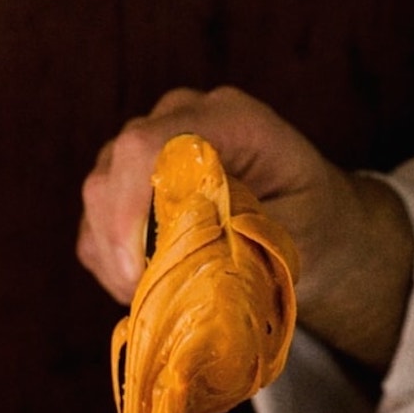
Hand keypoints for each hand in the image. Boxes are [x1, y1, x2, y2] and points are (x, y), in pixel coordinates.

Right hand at [78, 85, 413, 371]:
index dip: (128, 205)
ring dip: (114, 256)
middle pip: (116, 164)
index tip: (138, 269)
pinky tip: (144, 285)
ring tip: (153, 296)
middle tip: (147, 295)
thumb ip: (242, 233)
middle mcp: (185, 116)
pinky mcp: (134, 176)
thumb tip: (187, 255)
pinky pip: (97, 218)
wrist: (316, 220)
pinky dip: (109, 260)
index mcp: (232, 119)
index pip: (151, 142)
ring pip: (99, 191)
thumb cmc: (314, 223)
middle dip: (120, 242)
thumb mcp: (296, 232)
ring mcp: (154, 142)